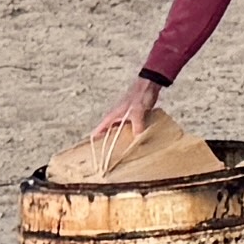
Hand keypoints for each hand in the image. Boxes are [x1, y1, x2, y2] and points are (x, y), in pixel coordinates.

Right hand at [48, 78, 166, 177]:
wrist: (149, 85)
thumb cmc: (139, 95)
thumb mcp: (137, 112)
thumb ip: (137, 125)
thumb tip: (137, 139)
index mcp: (111, 116)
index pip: (98, 131)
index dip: (94, 142)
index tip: (94, 154)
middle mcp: (115, 118)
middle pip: (107, 134)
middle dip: (107, 145)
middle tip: (109, 158)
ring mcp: (124, 118)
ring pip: (119, 133)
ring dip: (120, 141)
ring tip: (122, 154)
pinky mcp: (133, 118)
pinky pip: (129, 130)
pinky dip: (131, 135)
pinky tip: (137, 143)